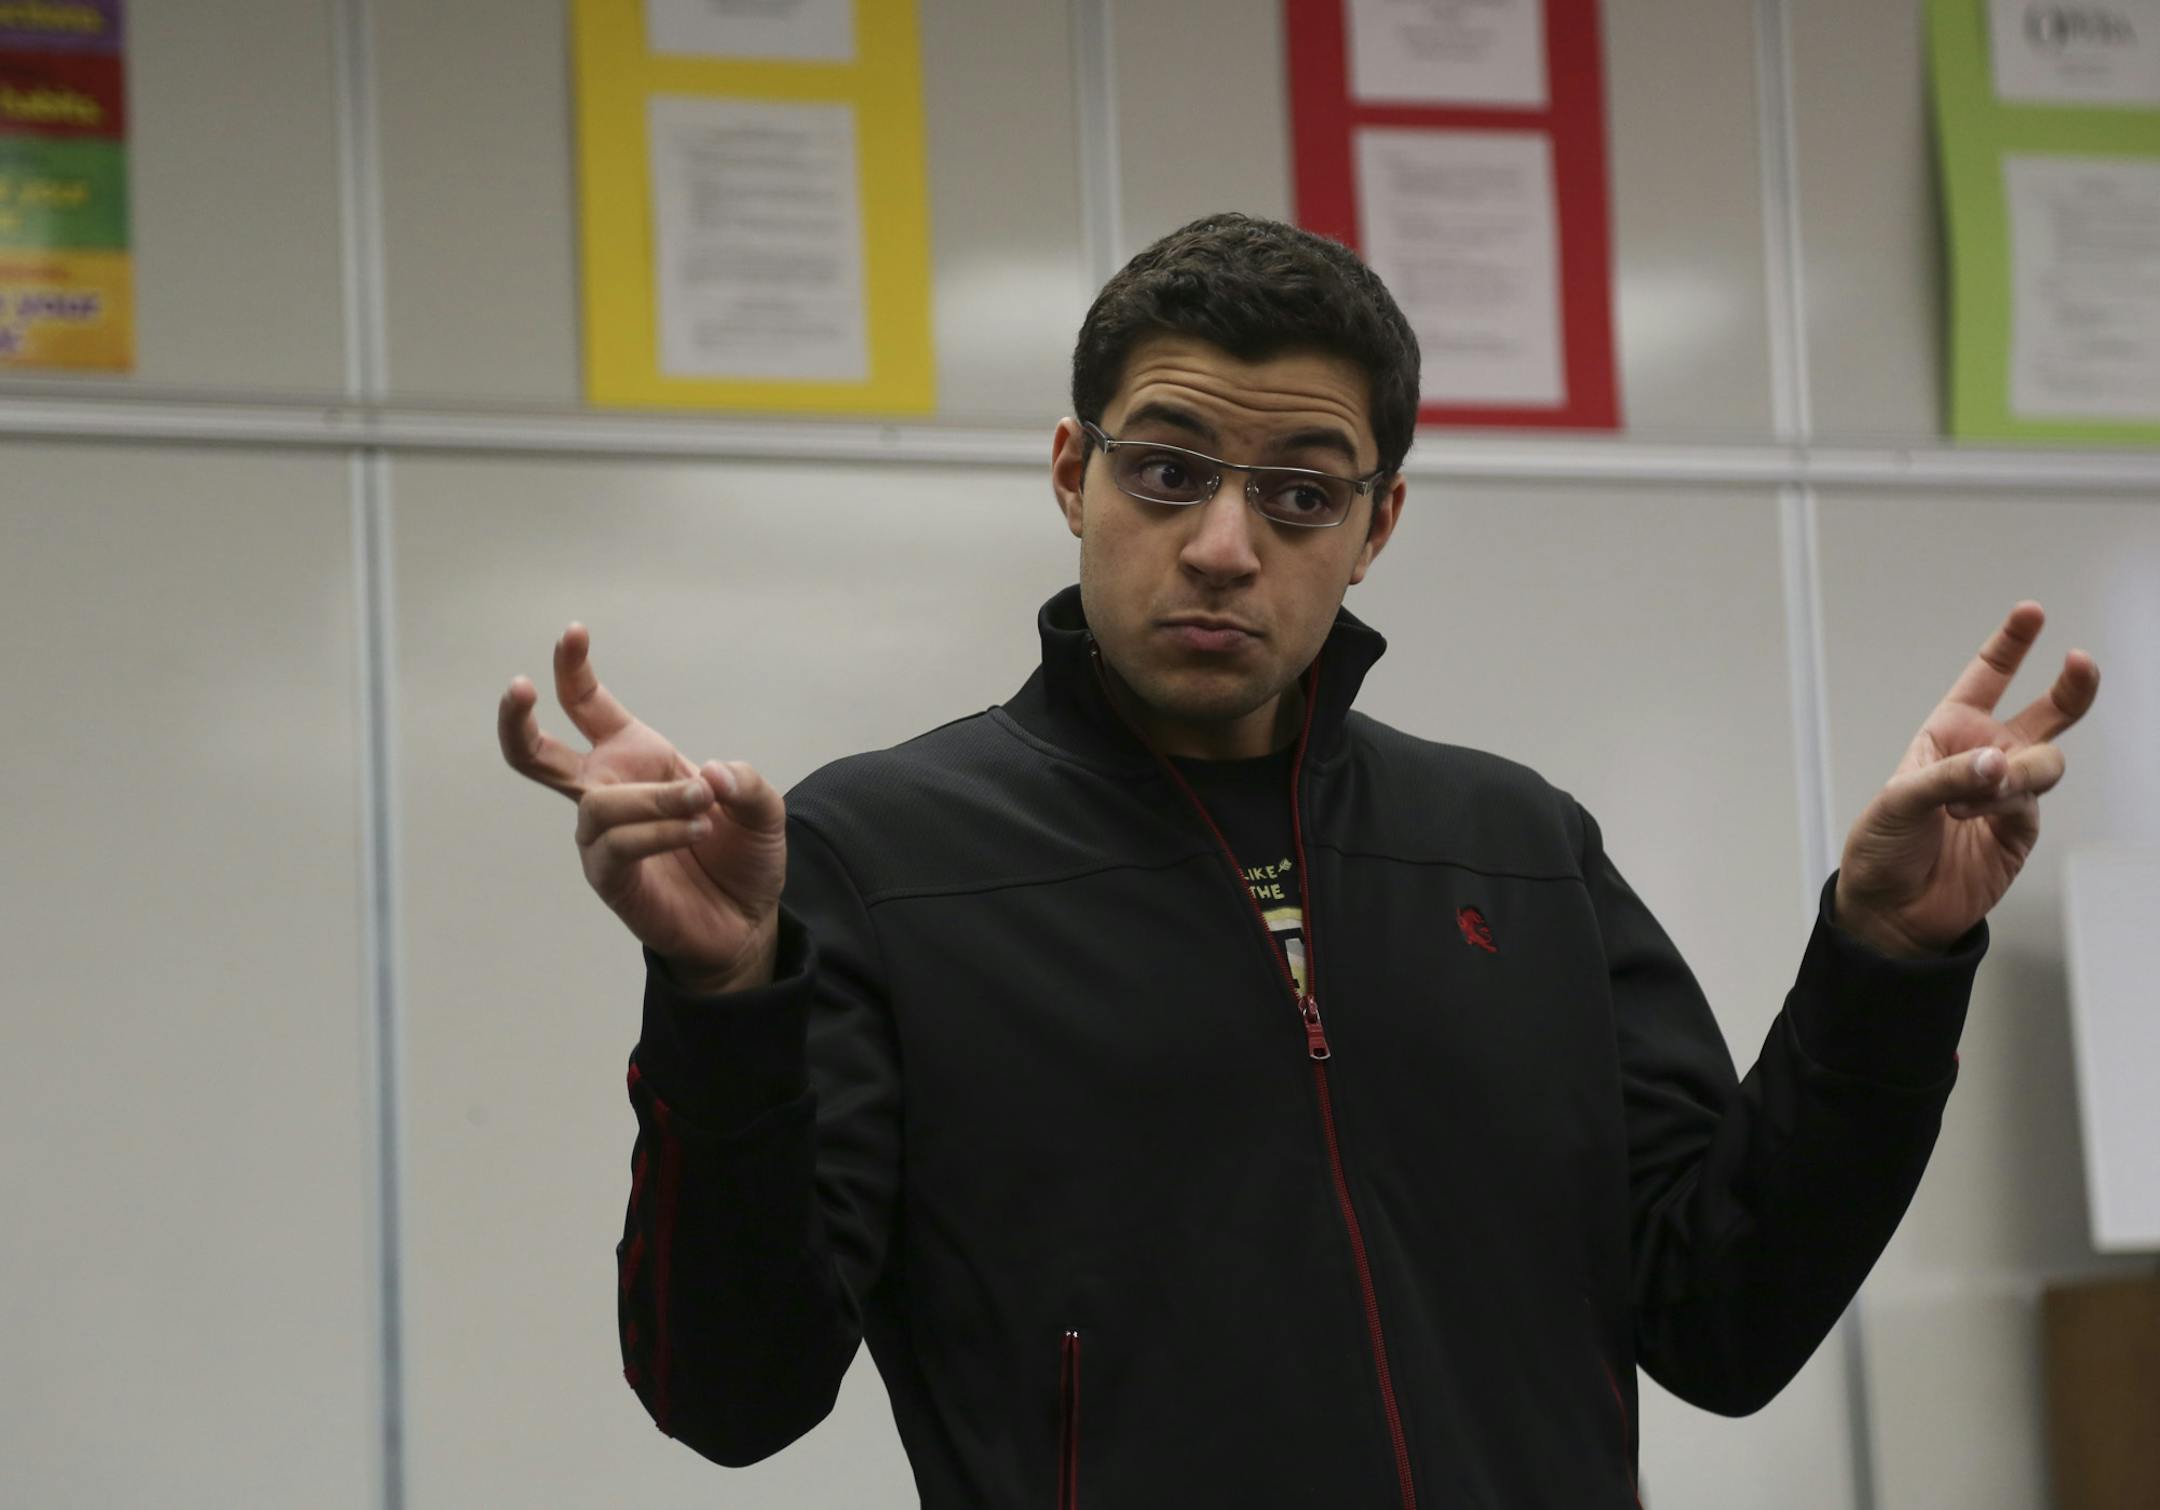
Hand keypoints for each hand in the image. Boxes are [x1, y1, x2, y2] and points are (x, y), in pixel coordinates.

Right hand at [498, 623, 785, 993]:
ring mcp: (601, 837)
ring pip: (603, 803)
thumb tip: (710, 774)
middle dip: (517, 720)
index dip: (575, 669)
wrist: (746, 921)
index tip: (573, 631)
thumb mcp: (762, 809)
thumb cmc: (740, 855)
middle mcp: (607, 792)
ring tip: (705, 806)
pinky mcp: (609, 877)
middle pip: (535, 755)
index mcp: (634, 757)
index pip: (587, 705)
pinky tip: (696, 830)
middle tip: (519, 687)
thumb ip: (744, 782)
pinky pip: (618, 845)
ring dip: (657, 798)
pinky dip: (659, 831)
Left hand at [1835, 602, 2098, 956]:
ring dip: (2016, 772)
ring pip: (2044, 761)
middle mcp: (1984, 756)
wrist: (1890, 909)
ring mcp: (2007, 793)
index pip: (1986, 679)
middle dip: (2071, 687)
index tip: (2031, 613)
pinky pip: (2029, 803)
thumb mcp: (1897, 799)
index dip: (2009, 645)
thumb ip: (1948, 776)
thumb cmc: (1882, 847)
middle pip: (2046, 712)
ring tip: (1978, 793)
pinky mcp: (2020, 829)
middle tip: (2079, 664)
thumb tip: (1999, 763)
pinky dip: (2004, 805)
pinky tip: (1972, 817)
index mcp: (1948, 734)